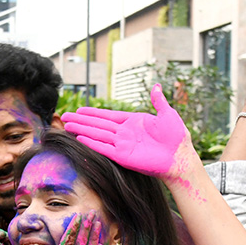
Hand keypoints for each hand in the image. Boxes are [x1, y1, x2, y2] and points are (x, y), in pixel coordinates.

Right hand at [63, 83, 200, 183]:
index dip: (93, 113)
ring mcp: (122, 145)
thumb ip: (158, 101)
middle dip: (81, 121)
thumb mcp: (167, 114)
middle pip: (98, 125)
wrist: (180, 158)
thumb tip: (156, 86)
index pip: (108, 116)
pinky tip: (80, 137)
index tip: (79, 110)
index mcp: (132, 122)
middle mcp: (124, 133)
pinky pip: (103, 148)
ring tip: (67, 125)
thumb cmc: (177, 137)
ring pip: (97, 135)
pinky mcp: (123, 157)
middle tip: (65, 117)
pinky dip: (92, 142)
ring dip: (82, 130)